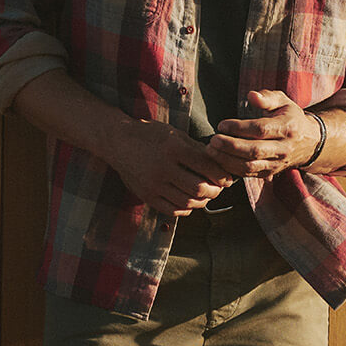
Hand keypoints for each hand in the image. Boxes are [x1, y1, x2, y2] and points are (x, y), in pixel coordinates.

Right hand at [109, 118, 232, 214]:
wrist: (118, 142)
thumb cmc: (151, 135)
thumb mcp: (175, 135)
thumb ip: (197, 150)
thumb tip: (221, 164)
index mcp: (173, 149)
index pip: (206, 167)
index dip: (222, 175)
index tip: (227, 179)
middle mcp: (163, 167)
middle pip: (199, 188)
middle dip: (214, 191)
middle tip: (218, 189)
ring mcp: (153, 184)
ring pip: (187, 202)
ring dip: (202, 202)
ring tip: (205, 196)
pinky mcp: (146, 195)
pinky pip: (172, 210)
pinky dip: (186, 209)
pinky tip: (189, 201)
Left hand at [207, 90, 321, 178]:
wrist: (308, 143)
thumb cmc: (290, 117)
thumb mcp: (283, 101)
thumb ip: (267, 97)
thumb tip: (251, 96)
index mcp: (287, 128)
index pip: (261, 130)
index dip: (239, 128)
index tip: (221, 125)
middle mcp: (283, 148)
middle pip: (254, 151)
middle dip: (230, 146)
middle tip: (212, 140)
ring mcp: (277, 164)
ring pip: (250, 166)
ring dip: (227, 160)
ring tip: (211, 151)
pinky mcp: (269, 173)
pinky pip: (248, 174)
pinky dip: (231, 169)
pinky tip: (219, 160)